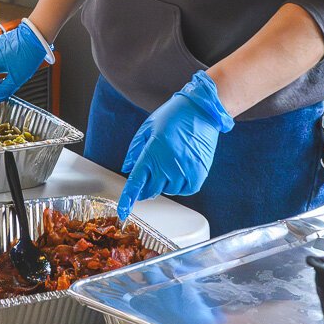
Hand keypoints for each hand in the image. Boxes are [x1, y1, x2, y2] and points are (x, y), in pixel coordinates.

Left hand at [116, 71, 233, 221]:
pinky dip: (180, 183)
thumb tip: (128, 168)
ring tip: (170, 161)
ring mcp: (183, 173)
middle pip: (150, 190)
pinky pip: (183, 190)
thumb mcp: (147, 128)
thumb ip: (135, 150)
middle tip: (153, 167)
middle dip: (147, 184)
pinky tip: (181, 167)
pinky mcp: (197, 177)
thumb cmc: (173, 116)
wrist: (201, 112)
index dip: (127, 199)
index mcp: (151, 154)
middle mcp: (167, 167)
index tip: (122, 211)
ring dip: (164, 182)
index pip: (135, 184)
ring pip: (167, 191)